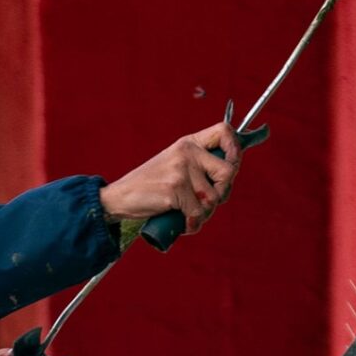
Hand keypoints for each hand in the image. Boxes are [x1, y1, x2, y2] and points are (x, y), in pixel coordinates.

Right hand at [100, 120, 239, 237]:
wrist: (120, 197)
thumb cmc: (151, 185)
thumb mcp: (175, 164)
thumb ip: (199, 164)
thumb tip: (231, 173)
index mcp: (188, 143)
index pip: (224, 131)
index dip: (235, 148)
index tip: (232, 165)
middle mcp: (187, 152)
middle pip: (228, 171)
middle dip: (223, 193)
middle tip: (206, 201)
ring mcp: (181, 170)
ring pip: (214, 198)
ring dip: (205, 213)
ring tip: (189, 214)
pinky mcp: (175, 189)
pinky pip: (198, 212)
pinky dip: (193, 224)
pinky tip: (183, 223)